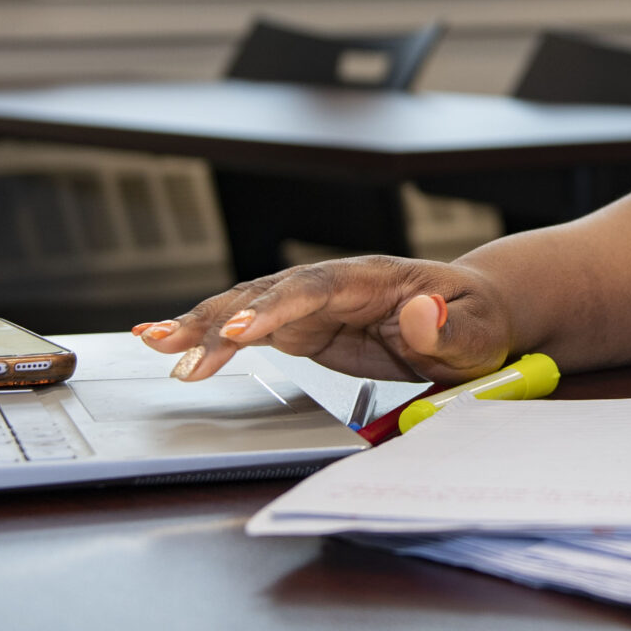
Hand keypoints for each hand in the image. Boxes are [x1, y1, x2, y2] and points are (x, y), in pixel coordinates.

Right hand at [131, 256, 515, 385]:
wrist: (474, 316)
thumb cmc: (478, 322)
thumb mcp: (478, 332)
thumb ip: (449, 328)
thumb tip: (421, 314)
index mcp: (374, 280)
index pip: (316, 289)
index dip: (274, 309)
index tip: (240, 332)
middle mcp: (335, 285)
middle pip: (267, 295)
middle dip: (219, 321)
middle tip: (175, 350)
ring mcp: (315, 305)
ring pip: (248, 308)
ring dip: (201, 325)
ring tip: (153, 342)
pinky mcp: (305, 327)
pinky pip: (250, 328)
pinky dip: (210, 336)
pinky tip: (169, 342)